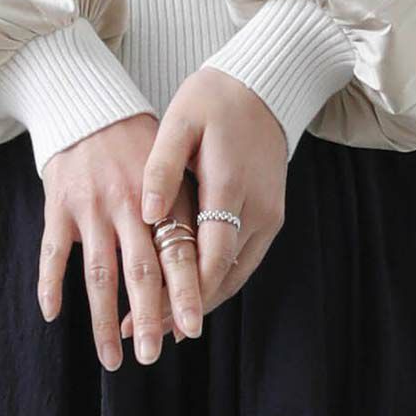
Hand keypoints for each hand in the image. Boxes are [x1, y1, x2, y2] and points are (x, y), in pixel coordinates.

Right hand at [37, 110, 204, 368]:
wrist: (90, 105)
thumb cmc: (139, 146)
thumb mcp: (172, 169)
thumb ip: (184, 215)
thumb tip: (204, 277)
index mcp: (161, 195)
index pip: (176, 251)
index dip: (184, 292)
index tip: (192, 329)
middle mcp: (127, 202)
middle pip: (140, 269)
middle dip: (147, 316)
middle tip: (151, 355)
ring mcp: (90, 204)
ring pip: (99, 272)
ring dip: (103, 319)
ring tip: (113, 358)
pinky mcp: (58, 204)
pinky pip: (53, 251)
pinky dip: (51, 283)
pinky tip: (53, 314)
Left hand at [119, 67, 286, 345]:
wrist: (265, 84)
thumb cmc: (214, 98)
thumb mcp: (181, 120)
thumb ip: (162, 167)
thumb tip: (147, 214)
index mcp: (230, 186)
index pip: (209, 260)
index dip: (179, 295)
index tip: (146, 317)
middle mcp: (257, 210)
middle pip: (221, 278)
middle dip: (183, 308)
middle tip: (144, 331)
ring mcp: (269, 216)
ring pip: (235, 275)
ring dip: (199, 299)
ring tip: (159, 321)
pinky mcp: (271, 216)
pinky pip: (243, 260)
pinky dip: (217, 280)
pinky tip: (190, 290)